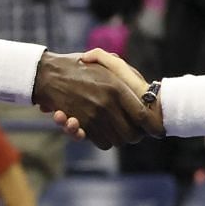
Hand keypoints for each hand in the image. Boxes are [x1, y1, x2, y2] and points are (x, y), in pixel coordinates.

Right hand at [33, 50, 154, 147]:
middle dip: (135, 135)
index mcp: (116, 87)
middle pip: (132, 133)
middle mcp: (106, 103)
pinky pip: (102, 142)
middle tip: (135, 131)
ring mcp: (93, 116)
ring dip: (119, 138)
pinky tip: (105, 131)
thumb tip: (142, 85)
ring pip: (117, 140)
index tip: (156, 129)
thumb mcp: (103, 63)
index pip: (142, 114)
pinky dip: (104, 140)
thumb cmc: (79, 66)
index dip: (151, 125)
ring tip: (118, 130)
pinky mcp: (81, 125)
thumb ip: (123, 70)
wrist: (49, 74)